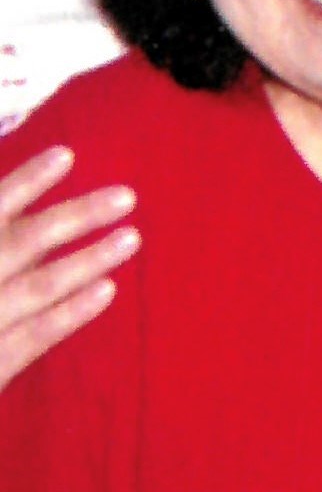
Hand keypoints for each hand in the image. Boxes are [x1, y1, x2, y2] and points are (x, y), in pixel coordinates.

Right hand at [0, 147, 139, 391]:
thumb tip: (18, 204)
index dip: (26, 181)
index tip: (67, 155)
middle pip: (26, 241)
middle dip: (78, 216)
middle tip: (127, 196)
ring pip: (40, 285)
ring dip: (88, 259)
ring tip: (132, 237)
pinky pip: (34, 336)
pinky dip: (71, 313)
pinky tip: (109, 290)